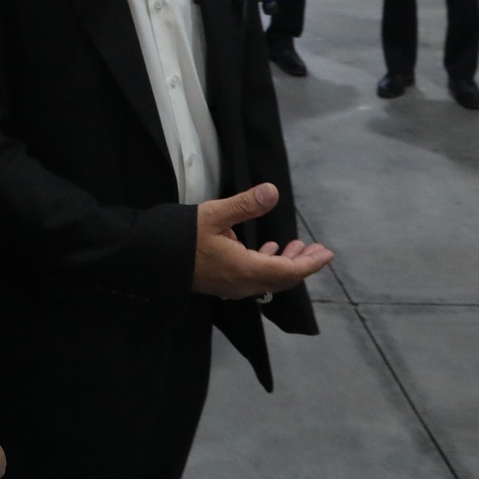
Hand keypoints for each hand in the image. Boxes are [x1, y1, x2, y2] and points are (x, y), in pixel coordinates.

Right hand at [192, 183, 333, 298]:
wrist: (151, 259)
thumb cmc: (182, 237)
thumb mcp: (215, 214)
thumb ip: (246, 205)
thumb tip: (273, 191)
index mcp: (246, 269)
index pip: (289, 272)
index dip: (311, 264)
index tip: (327, 253)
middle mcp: (243, 283)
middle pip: (282, 279)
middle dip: (302, 264)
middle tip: (317, 249)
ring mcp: (232, 286)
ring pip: (269, 280)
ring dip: (285, 264)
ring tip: (296, 246)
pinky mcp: (223, 283)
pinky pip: (255, 278)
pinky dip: (267, 265)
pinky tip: (266, 250)